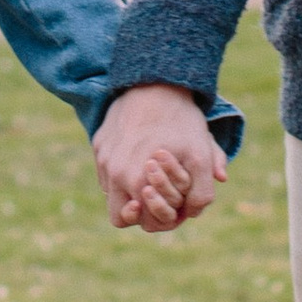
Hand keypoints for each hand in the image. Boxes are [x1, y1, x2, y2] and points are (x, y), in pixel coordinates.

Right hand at [92, 82, 225, 233]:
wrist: (156, 81)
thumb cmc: (180, 120)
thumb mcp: (201, 154)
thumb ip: (202, 190)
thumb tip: (195, 211)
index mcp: (134, 181)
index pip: (137, 220)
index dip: (156, 218)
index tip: (170, 207)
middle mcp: (112, 172)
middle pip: (118, 214)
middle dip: (140, 210)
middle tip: (159, 197)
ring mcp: (102, 156)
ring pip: (111, 191)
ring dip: (129, 190)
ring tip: (151, 174)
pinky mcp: (99, 142)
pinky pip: (106, 169)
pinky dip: (121, 170)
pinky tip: (140, 155)